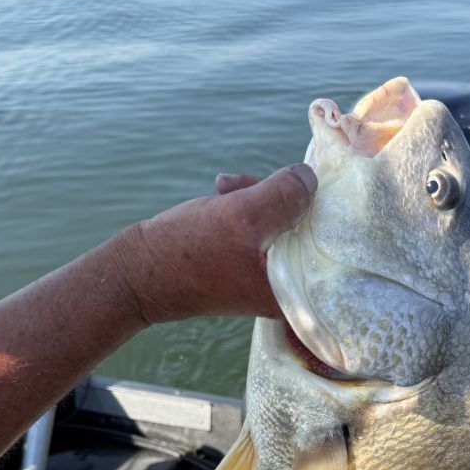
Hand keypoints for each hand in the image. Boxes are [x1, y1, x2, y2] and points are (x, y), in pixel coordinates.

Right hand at [113, 163, 315, 322]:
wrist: (136, 273)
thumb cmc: (188, 253)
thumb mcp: (242, 216)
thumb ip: (285, 195)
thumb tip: (311, 178)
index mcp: (295, 291)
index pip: (333, 249)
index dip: (327, 210)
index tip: (316, 180)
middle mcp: (286, 290)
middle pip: (309, 232)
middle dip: (282, 198)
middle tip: (251, 183)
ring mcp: (266, 278)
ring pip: (283, 224)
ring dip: (260, 197)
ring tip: (228, 186)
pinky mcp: (248, 265)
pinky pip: (263, 229)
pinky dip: (247, 207)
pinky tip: (226, 192)